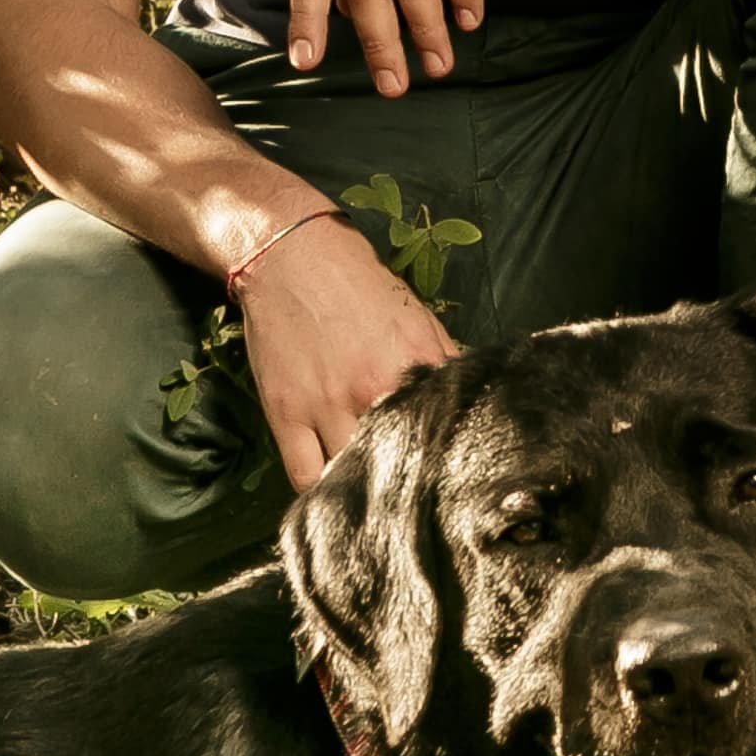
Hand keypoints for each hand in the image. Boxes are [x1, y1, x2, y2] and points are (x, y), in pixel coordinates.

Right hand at [238, 215, 458, 490]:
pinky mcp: (284, 414)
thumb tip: (471, 407)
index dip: (444, 464)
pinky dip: (318, 492)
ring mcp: (324, 406)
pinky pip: (302, 476)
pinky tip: (330, 491)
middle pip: (396, 466)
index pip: (440, 437)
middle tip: (408, 496)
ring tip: (370, 498)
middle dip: (404, 484)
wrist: (292, 258)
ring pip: (348, 478)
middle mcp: (371, 392)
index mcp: (413, 368)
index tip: (445, 478)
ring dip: (361, 491)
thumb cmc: (360, 286)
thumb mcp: (419, 319)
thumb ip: (445, 365)